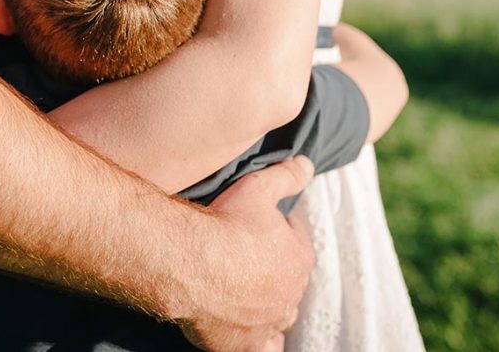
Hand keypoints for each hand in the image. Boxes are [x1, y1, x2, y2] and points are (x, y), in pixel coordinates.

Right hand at [182, 156, 315, 351]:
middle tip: (250, 255)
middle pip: (289, 279)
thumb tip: (308, 164)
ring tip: (251, 292)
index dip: (281, 230)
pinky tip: (252, 332)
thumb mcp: (258, 187)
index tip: (262, 225)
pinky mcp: (245, 345)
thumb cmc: (225, 223)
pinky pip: (263, 348)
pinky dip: (261, 342)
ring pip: (280, 315)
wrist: (190, 263)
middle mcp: (291, 293)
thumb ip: (286, 176)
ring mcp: (269, 322)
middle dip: (276, 268)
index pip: (298, 241)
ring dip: (271, 304)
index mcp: (299, 256)